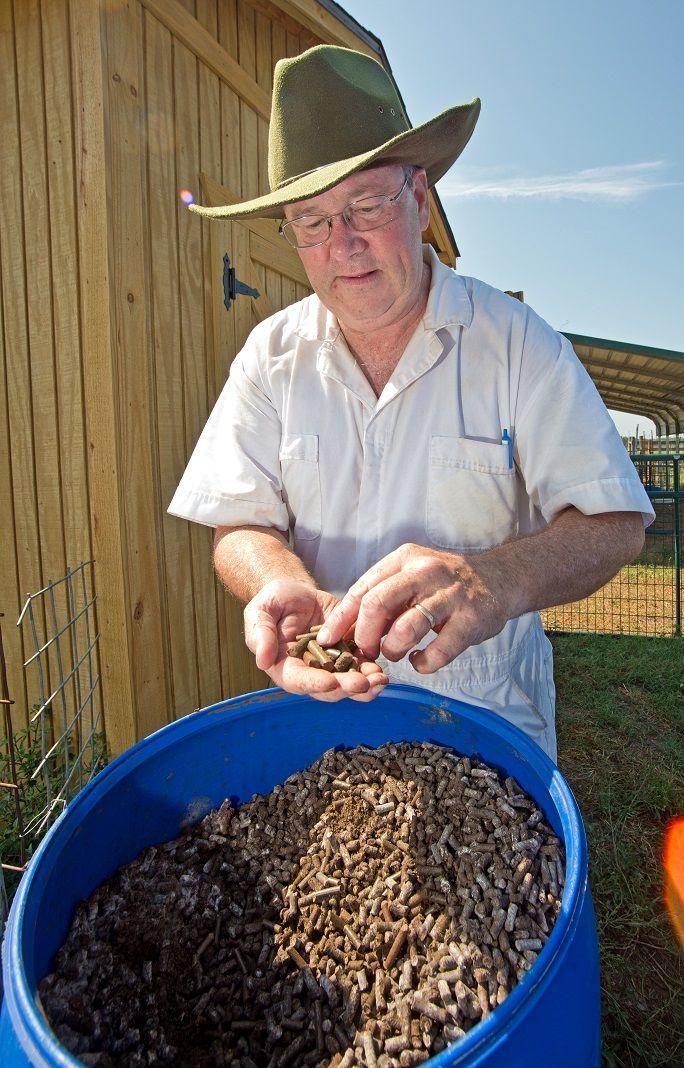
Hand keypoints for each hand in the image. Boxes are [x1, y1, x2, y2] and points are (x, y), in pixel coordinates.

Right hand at [243, 579, 388, 701]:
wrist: (297, 591)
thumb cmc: (274, 601)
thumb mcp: (260, 611)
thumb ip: (261, 634)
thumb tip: (262, 661)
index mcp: (285, 666)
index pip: (299, 681)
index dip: (315, 684)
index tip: (331, 682)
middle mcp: (310, 671)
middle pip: (328, 688)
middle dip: (346, 688)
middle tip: (363, 683)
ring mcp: (331, 663)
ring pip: (348, 682)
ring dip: (364, 685)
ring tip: (379, 680)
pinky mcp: (348, 651)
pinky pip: (361, 665)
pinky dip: (372, 670)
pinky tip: (383, 670)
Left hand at [316, 543, 510, 673]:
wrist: (499, 579)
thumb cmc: (444, 584)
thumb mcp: (412, 576)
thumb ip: (383, 597)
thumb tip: (346, 629)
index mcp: (404, 559)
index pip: (362, 589)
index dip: (341, 619)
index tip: (328, 641)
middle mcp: (425, 572)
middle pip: (377, 604)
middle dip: (364, 636)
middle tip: (365, 653)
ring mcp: (449, 595)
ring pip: (406, 628)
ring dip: (394, 650)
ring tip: (397, 653)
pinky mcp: (470, 619)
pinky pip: (438, 651)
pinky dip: (424, 664)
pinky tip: (422, 660)